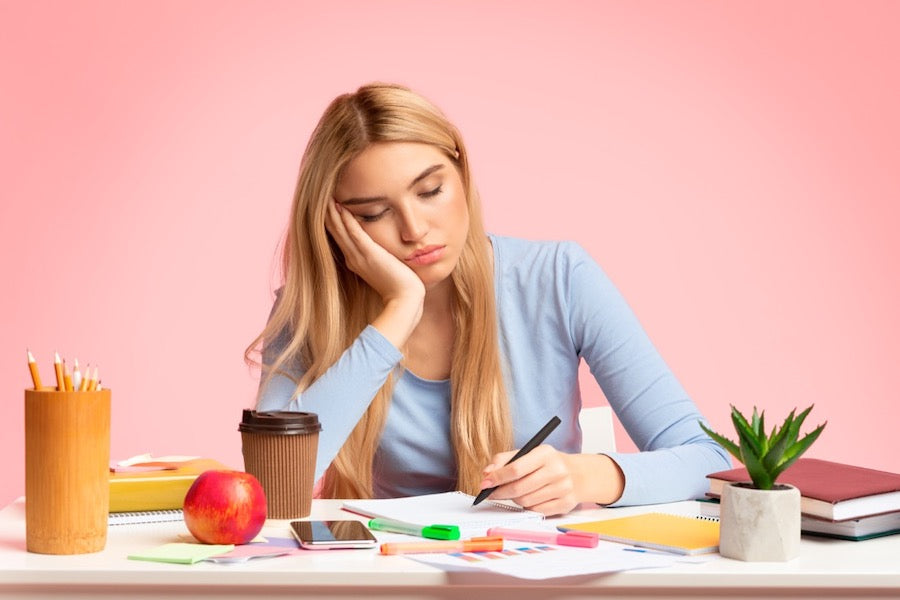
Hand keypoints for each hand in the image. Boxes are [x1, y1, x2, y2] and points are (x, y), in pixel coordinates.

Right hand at [326, 201, 424, 304]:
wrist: (404, 300)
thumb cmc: (399, 286)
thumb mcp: (384, 268)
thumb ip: (378, 258)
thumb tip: (381, 250)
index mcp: (355, 261)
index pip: (339, 237)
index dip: (332, 222)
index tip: (328, 206)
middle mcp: (353, 258)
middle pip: (335, 232)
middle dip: (328, 214)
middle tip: (322, 196)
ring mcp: (359, 257)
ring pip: (341, 231)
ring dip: (333, 213)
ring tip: (327, 197)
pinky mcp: (370, 254)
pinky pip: (355, 234)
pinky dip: (347, 220)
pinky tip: (341, 208)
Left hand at [479, 447, 624, 515]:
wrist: (578, 474)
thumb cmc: (547, 463)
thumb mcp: (528, 453)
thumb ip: (504, 460)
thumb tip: (487, 474)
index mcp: (545, 454)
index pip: (515, 468)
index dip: (497, 478)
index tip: (484, 483)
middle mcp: (556, 470)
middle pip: (519, 488)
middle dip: (501, 492)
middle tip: (491, 493)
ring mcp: (563, 488)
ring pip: (526, 501)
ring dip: (515, 499)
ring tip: (515, 492)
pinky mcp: (565, 504)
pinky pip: (536, 511)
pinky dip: (528, 507)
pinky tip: (530, 498)